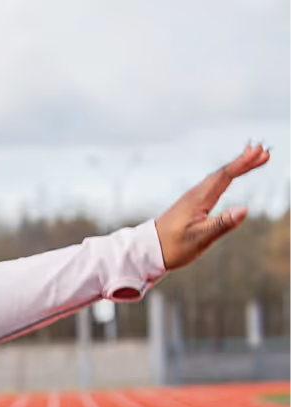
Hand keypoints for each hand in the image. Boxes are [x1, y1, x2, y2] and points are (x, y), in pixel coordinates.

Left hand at [156, 142, 270, 269]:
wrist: (148, 250)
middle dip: (243, 162)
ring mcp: (192, 199)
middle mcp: (195, 195)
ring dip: (236, 167)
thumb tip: (244, 209)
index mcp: (199, 199)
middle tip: (263, 151)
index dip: (243, 164)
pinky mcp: (191, 205)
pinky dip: (225, 177)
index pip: (225, 176)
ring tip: (252, 158)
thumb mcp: (200, 238)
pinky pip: (213, 185)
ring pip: (218, 178)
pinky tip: (229, 177)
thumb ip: (222, 224)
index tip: (260, 153)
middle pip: (223, 173)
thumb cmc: (173, 246)